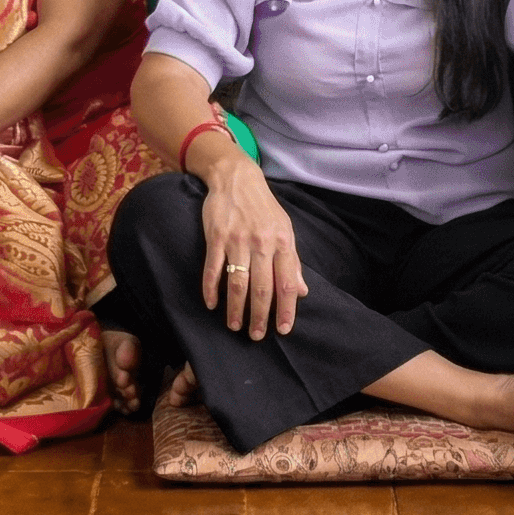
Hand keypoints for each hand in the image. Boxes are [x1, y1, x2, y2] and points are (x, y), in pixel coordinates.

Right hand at [198, 159, 306, 338]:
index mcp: (282, 242)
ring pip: (237, 282)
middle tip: (256, 335)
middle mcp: (261, 243)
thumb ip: (292, 261)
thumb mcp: (285, 230)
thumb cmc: (264, 208)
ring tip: (234, 325)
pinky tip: (212, 304)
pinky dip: (211, 289)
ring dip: (235, 308)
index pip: (287, 283)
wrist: (237, 178)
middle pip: (262, 288)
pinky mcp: (216, 237)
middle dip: (259, 316)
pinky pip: (212, 268)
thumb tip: (302, 291)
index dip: (286, 309)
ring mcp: (237, 240)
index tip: (283, 329)